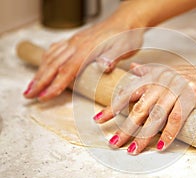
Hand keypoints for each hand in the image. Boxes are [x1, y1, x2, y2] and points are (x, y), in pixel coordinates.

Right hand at [23, 20, 142, 100]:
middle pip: (53, 65)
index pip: (67, 71)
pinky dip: (46, 59)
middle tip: (29, 95)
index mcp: (87, 49)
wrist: (126, 21)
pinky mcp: (76, 40)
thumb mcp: (125, 48)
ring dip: (39, 72)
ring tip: (31, 86)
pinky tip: (43, 65)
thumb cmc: (126, 37)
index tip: (44, 97)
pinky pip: (56, 49)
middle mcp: (77, 44)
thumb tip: (104, 67)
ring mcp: (74, 41)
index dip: (54, 85)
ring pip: (51, 57)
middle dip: (40, 82)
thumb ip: (113, 57)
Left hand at [94, 62, 195, 154]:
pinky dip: (168, 134)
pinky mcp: (192, 97)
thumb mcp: (171, 72)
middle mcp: (163, 81)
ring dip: (143, 136)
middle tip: (113, 142)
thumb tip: (133, 69)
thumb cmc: (195, 79)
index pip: (129, 92)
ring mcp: (177, 88)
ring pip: (155, 116)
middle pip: (139, 108)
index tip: (99, 119)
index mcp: (155, 75)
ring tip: (131, 150)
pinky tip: (159, 147)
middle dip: (124, 127)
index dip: (112, 107)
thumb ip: (150, 72)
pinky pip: (176, 119)